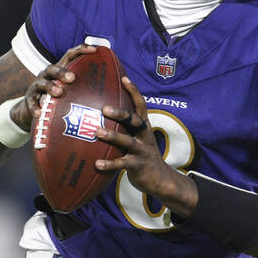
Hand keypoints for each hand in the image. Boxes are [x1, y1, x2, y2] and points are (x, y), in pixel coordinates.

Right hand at [11, 44, 94, 128]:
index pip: (70, 56)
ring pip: (41, 83)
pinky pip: (31, 103)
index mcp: (60, 71)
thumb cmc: (59, 100)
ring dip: (50, 87)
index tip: (95, 50)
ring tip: (58, 93)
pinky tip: (40, 113)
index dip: (81, 50)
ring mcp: (37, 87)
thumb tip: (116, 89)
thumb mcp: (72, 91)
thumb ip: (88, 88)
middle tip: (72, 78)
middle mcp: (47, 76)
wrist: (33, 110)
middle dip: (62, 71)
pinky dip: (34, 107)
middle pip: (53, 68)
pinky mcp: (30, 100)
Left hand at [95, 77, 184, 201]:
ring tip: (98, 132)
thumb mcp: (136, 137)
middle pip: (135, 121)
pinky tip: (97, 164)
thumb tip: (98, 114)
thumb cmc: (140, 154)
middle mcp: (145, 135)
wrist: (159, 178)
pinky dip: (110, 164)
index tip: (124, 78)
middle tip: (104, 108)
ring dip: (113, 136)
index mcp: (143, 126)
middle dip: (121, 114)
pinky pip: (123, 164)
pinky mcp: (138, 166)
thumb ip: (123, 127)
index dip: (134, 91)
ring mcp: (142, 150)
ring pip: (128, 141)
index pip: (141, 105)